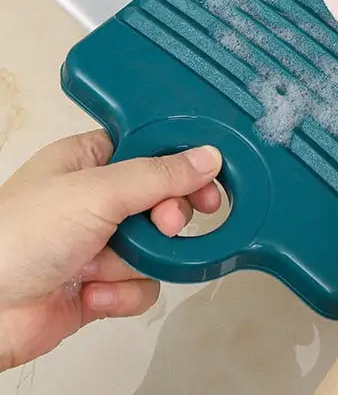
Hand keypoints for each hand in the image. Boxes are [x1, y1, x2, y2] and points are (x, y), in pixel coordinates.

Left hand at [0, 130, 222, 370]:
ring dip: (138, 261)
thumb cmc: (18, 236)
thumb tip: (208, 157)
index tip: (210, 175)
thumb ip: (159, 175)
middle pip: (164, 200)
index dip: (184, 162)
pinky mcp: (100, 287)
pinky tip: (92, 296)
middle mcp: (97, 199)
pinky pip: (142, 285)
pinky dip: (122, 294)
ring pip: (158, 246)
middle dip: (166, 218)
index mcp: (90, 160)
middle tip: (168, 224)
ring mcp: (100, 244)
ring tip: (107, 268)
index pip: (153, 149)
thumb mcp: (97, 192)